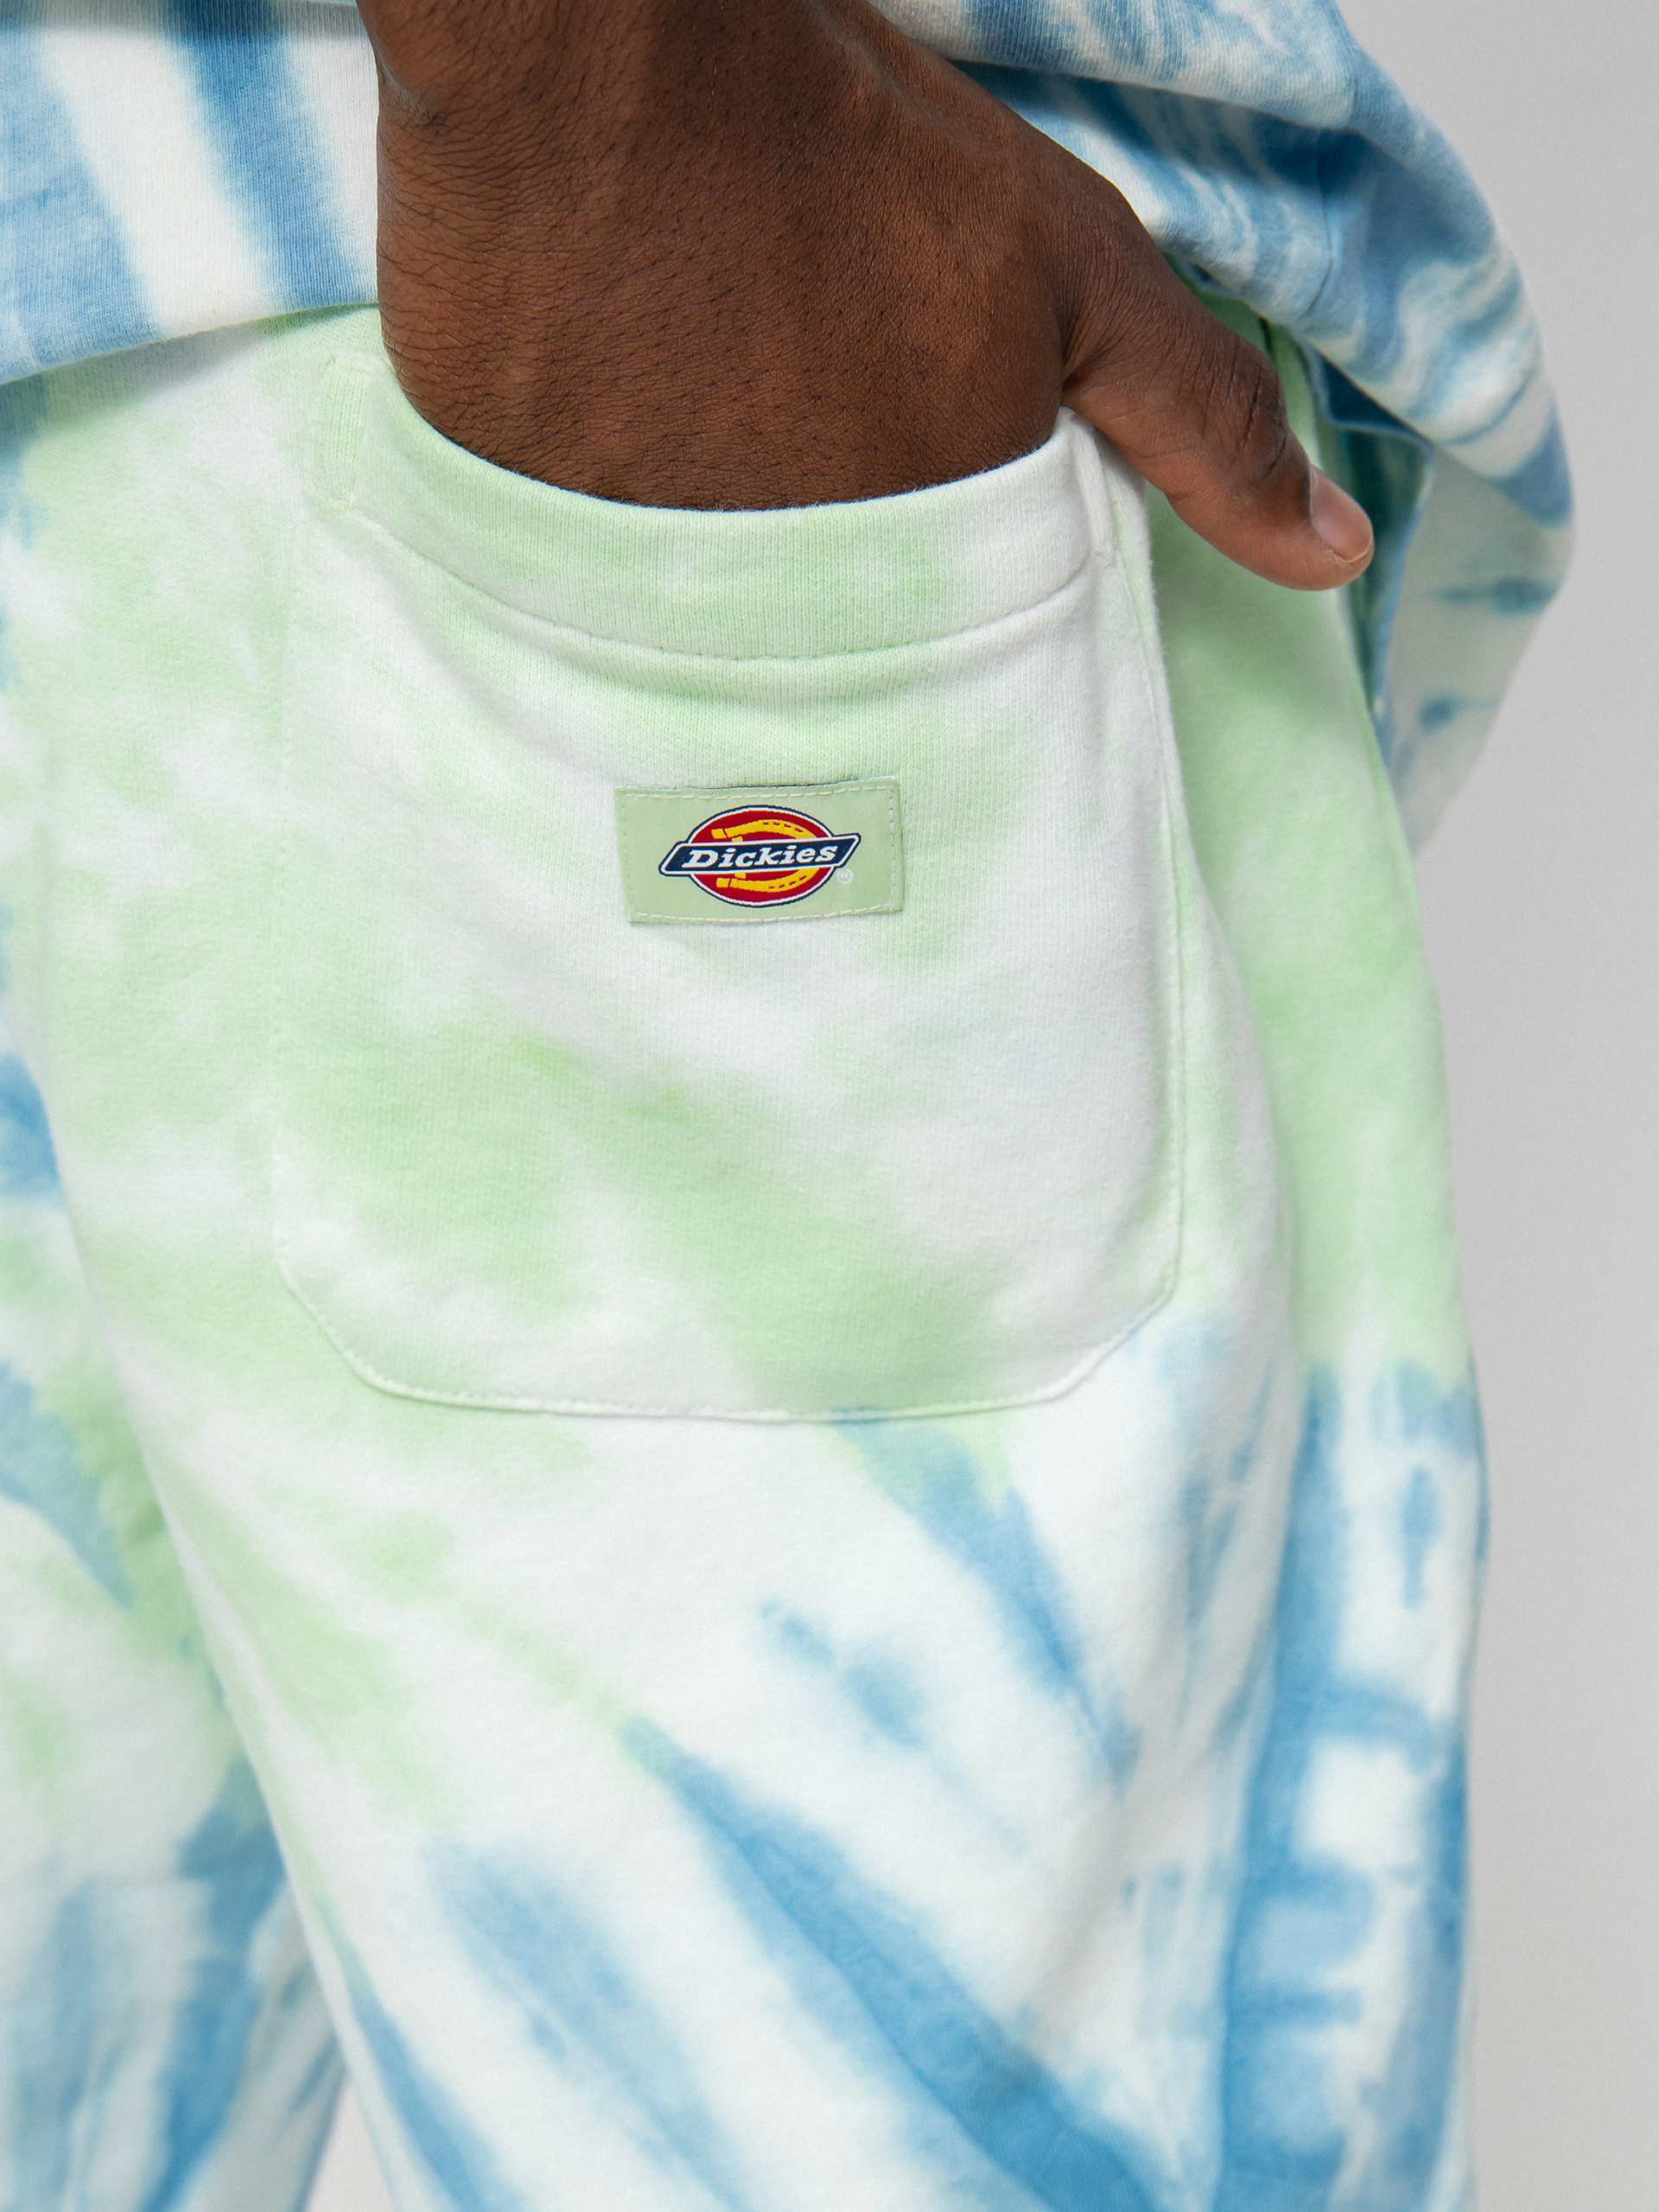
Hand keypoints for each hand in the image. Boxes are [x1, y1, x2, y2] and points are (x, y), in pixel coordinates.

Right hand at [357, 0, 1372, 585]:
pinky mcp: (517, 545)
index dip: (935, 653)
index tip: (909, 605)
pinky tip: (607, 481)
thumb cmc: (848, 153)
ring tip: (696, 496)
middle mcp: (781, 615)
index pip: (945, 696)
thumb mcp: (1073, 274)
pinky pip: (575, 611)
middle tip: (791, 540)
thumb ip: (1203, 423)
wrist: (611, 61)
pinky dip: (597, 571)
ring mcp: (638, 587)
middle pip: (812, 685)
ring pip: (690, 657)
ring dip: (705, 606)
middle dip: (817, 636)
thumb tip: (1329, 556)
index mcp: (921, 576)